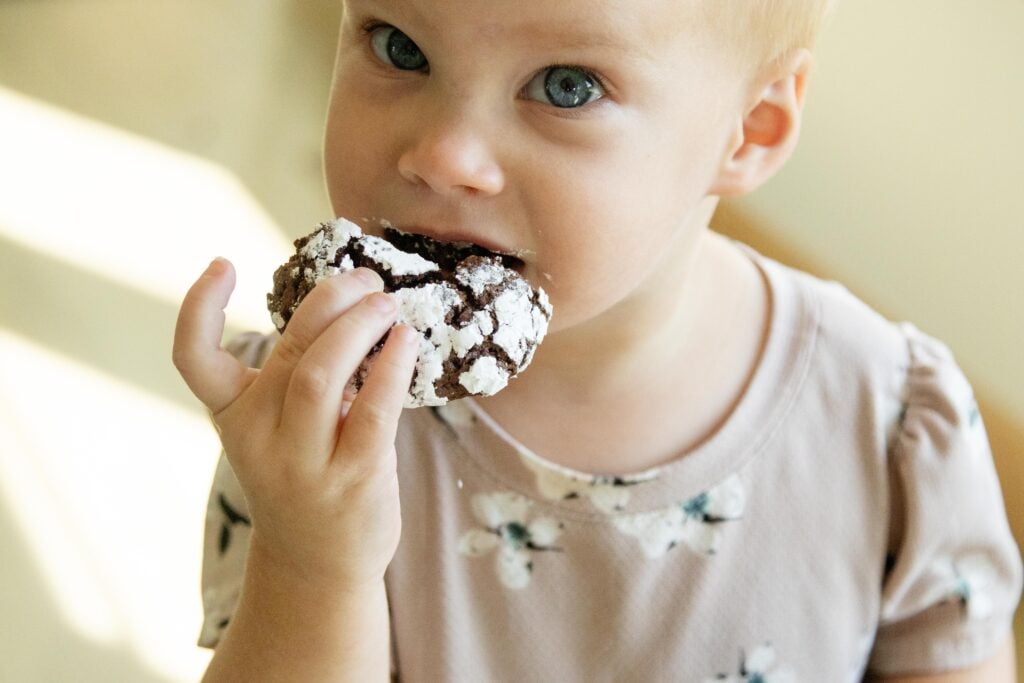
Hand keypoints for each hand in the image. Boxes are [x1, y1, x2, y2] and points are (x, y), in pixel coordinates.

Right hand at [173, 258, 417, 588]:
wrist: (317, 565)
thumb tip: (355, 305)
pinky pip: (374, 409)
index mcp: (235, 416)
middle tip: (367, 278)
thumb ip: (299, 374)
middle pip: (287, 349)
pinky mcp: (353, 478)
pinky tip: (408, 341)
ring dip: (360, 325)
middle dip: (331, 300)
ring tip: (388, 303)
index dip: (199, 308)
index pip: (194, 360)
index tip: (223, 262)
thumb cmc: (305, 476)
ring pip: (322, 373)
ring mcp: (304, 461)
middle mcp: (260, 437)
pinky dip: (393, 366)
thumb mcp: (280, 428)